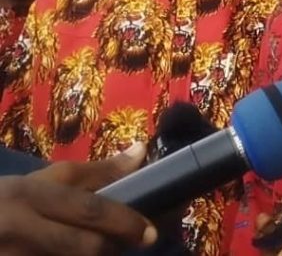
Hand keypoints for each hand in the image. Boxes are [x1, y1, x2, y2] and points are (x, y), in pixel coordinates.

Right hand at [0, 142, 156, 254]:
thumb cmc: (3, 202)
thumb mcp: (40, 181)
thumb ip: (93, 172)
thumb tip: (141, 151)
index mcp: (29, 196)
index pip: (88, 210)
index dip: (125, 222)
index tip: (151, 233)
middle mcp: (19, 230)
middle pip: (86, 247)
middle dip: (114, 247)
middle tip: (131, 243)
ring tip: (102, 248)